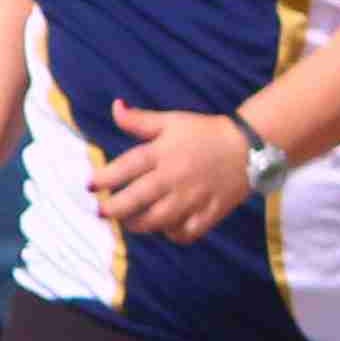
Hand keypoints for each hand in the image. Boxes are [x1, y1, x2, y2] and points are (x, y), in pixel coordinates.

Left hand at [93, 98, 254, 243]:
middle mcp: (175, 177)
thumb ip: (140, 120)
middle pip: (135, 200)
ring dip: (136, 224)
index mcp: (163, 152)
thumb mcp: (172, 120)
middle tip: (102, 210)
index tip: (89, 185)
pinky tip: (165, 227)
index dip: (102, 178)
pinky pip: (185, 233)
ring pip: (156, 221)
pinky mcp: (210, 212)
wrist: (249, 146)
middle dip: (112, 209)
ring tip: (128, 221)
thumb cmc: (205, 132)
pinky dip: (171, 234)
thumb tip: (115, 106)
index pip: (125, 168)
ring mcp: (193, 197)